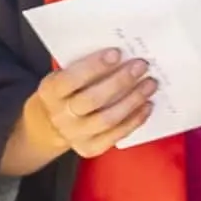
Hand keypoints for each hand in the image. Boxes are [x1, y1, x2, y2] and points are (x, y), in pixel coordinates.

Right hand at [28, 50, 156, 160]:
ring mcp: (74, 135)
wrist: (52, 123)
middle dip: (120, 81)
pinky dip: (134, 120)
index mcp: (50, 92)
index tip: (116, 53)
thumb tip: (120, 52)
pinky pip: (115, 135)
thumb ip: (83, 64)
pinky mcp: (89, 148)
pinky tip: (147, 105)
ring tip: (150, 84)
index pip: (71, 79)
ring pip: (108, 119)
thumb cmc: (66, 90)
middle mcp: (61, 116)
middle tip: (140, 66)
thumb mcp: (63, 74)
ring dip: (133, 100)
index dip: (94, 66)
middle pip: (92, 100)